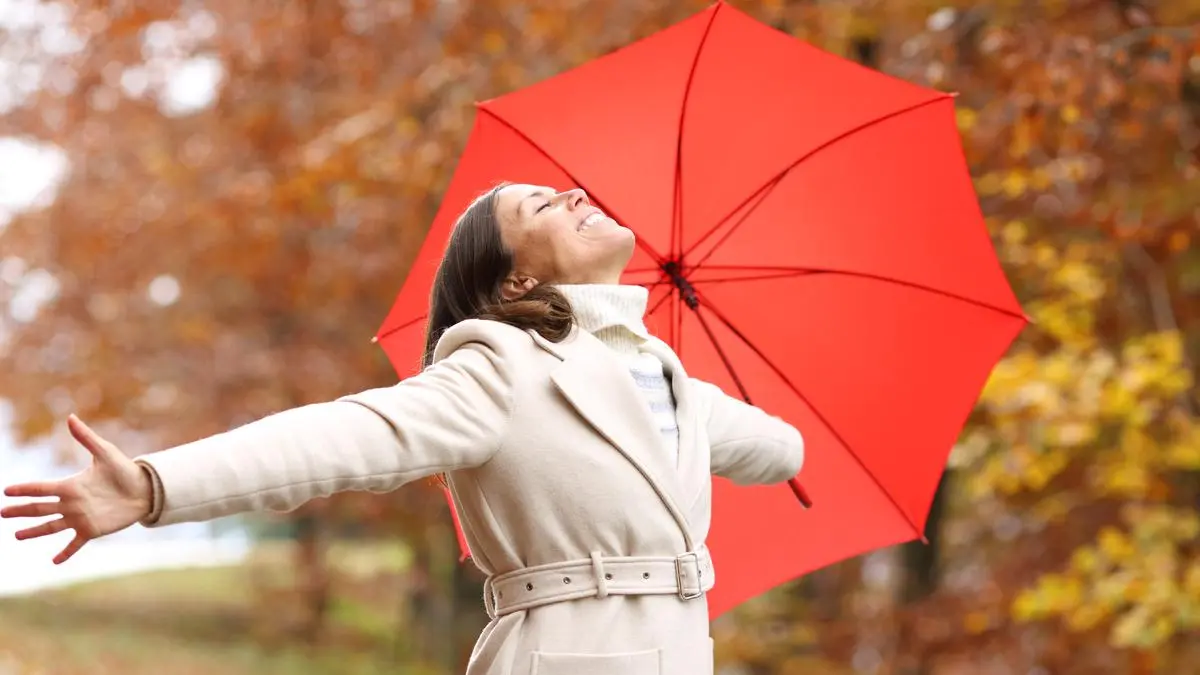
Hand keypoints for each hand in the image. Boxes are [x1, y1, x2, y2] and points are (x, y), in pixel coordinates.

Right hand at [1, 414, 152, 563]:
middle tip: (2, 513)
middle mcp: (71, 503)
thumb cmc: (125, 470)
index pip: (42, 488)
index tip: (6, 491)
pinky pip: (75, 543)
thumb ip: (86, 438)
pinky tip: (54, 561)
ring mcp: (80, 518)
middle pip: (40, 508)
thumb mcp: (105, 452)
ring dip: (34, 532)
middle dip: (21, 511)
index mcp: (71, 485)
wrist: (146, 489)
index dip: (24, 489)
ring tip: (16, 536)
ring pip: (51, 526)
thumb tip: (71, 417)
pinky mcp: (92, 530)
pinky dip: (65, 552)